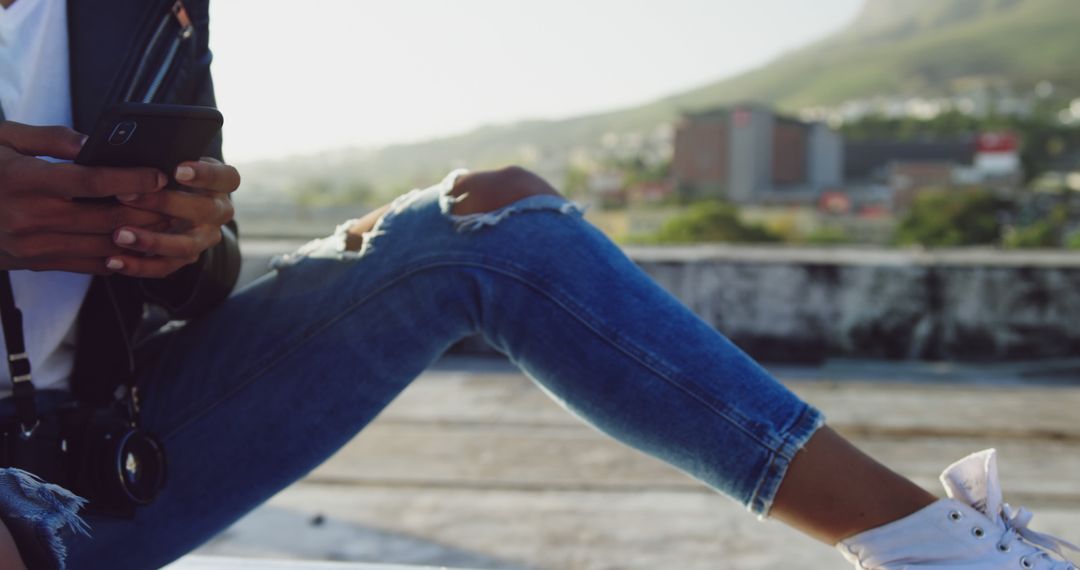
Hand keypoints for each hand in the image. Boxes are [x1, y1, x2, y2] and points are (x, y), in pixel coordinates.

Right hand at [0, 121, 168, 273]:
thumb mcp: (2, 139)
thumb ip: (50, 138)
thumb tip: (93, 142)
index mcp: (26, 181)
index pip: (92, 182)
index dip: (132, 178)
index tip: (160, 174)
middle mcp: (33, 218)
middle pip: (107, 218)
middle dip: (148, 210)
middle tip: (175, 200)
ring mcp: (35, 246)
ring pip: (104, 245)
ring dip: (140, 236)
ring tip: (167, 222)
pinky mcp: (37, 263)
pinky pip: (89, 265)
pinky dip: (119, 257)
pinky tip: (140, 246)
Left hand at [107, 157, 239, 277]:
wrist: (173, 200)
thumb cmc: (167, 171)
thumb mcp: (170, 158)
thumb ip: (159, 154)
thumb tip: (123, 148)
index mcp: (221, 183)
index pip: (226, 177)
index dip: (205, 175)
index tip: (178, 169)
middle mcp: (218, 212)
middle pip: (204, 211)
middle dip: (165, 204)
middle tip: (127, 196)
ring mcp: (204, 238)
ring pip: (186, 245)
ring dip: (152, 241)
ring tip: (119, 235)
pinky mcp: (185, 258)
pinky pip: (165, 267)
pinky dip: (138, 266)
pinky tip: (113, 260)